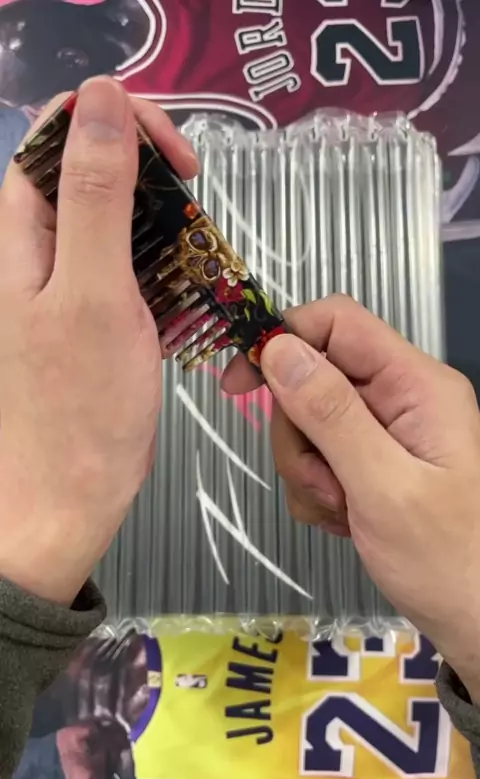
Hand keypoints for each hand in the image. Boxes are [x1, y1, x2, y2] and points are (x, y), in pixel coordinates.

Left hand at [0, 77, 197, 605]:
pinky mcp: (94, 319)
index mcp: (21, 236)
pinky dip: (163, 269)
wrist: (69, 500)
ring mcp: (67, 287)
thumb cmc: (79, 409)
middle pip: (88, 172)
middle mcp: (37, 253)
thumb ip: (96, 195)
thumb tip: (103, 100)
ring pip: (115, 221)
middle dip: (147, 172)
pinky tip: (186, 292)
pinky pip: (129, 269)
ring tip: (198, 252)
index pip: (58, 137)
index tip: (177, 157)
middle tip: (195, 199)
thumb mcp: (93, 293)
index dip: (116, 124)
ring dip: (162, 224)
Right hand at [223, 296, 479, 701]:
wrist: (477, 621)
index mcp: (415, 385)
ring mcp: (386, 433)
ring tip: (341, 509)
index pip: (336, 323)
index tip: (238, 384)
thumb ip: (331, 414)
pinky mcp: (372, 464)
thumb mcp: (384, 487)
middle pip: (312, 378)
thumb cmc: (448, 561)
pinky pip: (318, 459)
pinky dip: (317, 491)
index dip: (281, 340)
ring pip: (308, 424)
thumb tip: (279, 349)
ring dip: (307, 471)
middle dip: (298, 434)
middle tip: (324, 483)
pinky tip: (343, 520)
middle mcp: (400, 398)